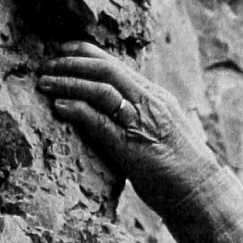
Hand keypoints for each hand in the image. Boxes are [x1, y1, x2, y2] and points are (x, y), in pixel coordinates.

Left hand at [38, 42, 219, 222]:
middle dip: (72, 63)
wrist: (199, 192)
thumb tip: (121, 113)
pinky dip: (76, 110)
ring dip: (68, 83)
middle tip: (45, 64)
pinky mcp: (130, 146)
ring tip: (44, 83)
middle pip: (106, 68)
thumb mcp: (163, 131)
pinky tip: (58, 106)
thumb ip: (142, 116)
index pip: (117, 64)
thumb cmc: (181, 169)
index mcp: (155, 96)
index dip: (87, 53)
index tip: (64, 50)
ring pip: (100, 89)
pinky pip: (99, 121)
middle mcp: (148, 102)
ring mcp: (139, 122)